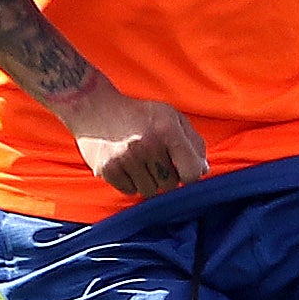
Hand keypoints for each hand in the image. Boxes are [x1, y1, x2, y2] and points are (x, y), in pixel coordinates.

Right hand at [59, 83, 209, 199]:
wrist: (94, 108)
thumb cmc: (139, 114)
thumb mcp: (170, 117)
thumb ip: (193, 142)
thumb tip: (204, 170)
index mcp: (167, 130)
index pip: (191, 172)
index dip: (190, 176)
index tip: (184, 171)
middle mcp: (146, 145)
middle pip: (170, 185)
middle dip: (168, 177)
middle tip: (157, 163)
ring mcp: (125, 159)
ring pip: (150, 191)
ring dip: (149, 182)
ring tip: (141, 163)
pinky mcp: (107, 169)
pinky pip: (130, 191)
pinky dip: (132, 183)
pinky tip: (127, 166)